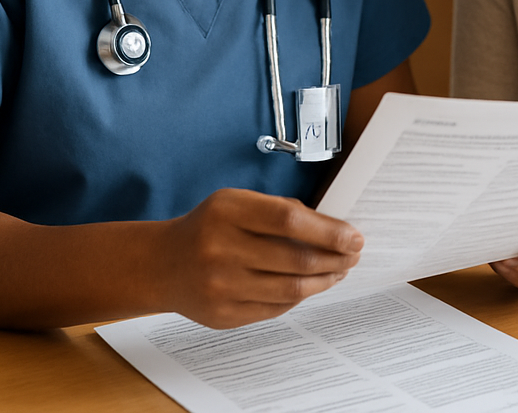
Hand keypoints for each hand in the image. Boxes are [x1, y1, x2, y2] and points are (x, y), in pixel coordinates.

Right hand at [158, 188, 362, 328]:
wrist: (163, 264)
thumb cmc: (210, 226)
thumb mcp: (238, 203)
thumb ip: (280, 211)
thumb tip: (332, 228)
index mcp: (228, 211)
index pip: (289, 220)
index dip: (329, 230)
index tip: (354, 236)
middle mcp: (222, 249)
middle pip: (296, 259)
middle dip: (335, 258)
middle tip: (354, 254)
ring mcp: (221, 287)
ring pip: (291, 289)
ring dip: (325, 280)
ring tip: (339, 270)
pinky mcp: (224, 315)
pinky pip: (276, 308)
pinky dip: (300, 296)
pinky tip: (312, 285)